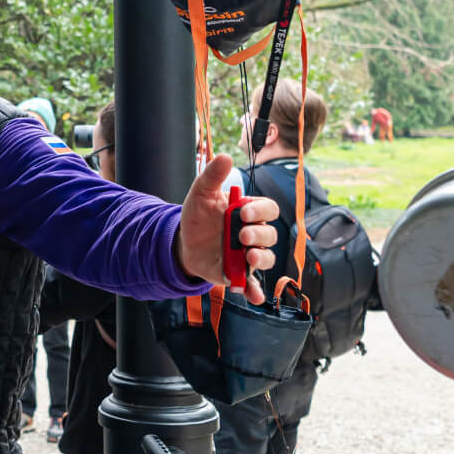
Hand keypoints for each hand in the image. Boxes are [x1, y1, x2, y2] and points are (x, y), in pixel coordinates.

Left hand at [177, 154, 279, 305]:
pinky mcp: (238, 273)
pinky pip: (252, 285)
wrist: (182, 242)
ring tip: (248, 257)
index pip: (268, 209)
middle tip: (242, 234)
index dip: (260, 210)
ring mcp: (248, 255)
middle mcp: (253, 234)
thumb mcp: (200, 194)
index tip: (243, 211)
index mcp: (249, 212)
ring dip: (261, 259)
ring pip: (266, 258)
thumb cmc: (198, 216)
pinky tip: (255, 296)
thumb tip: (224, 157)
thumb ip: (212, 177)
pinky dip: (255, 291)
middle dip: (259, 234)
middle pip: (270, 234)